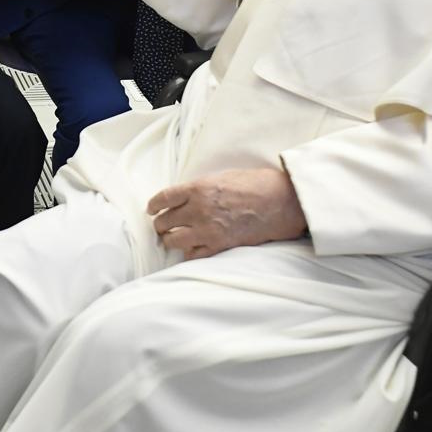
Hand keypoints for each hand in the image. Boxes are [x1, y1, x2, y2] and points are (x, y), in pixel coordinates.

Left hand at [149, 168, 307, 260]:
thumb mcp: (222, 176)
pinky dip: (188, 252)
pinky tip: (191, 248)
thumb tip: (185, 197)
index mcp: (198, 188)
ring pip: (173, 240)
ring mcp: (207, 230)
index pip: (163, 198)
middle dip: (160, 224)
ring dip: (170, 239)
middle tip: (162, 225)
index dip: (153, 205)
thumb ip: (201, 188)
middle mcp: (198, 209)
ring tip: (171, 238)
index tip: (151, 209)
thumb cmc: (256, 184)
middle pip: (163, 221)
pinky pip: (192, 255)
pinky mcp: (219, 245)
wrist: (281, 202)